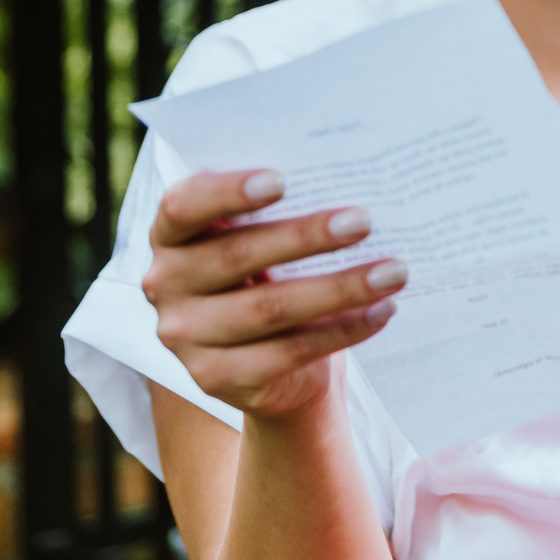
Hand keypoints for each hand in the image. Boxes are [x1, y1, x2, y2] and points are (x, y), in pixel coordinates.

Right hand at [143, 169, 406, 418]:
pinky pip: (288, 353)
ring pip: (269, 308)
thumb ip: (278, 209)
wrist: (270, 361)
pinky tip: (382, 311)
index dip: (228, 191)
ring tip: (394, 270)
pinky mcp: (216, 380)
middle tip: (364, 220)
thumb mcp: (261, 233)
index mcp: (170, 234)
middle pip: (237, 255)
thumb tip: (344, 180)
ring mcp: (185, 338)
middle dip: (307, 236)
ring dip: (340, 288)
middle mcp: (164, 284)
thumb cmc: (270, 270)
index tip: (282, 179)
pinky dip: (342, 330)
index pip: (184, 206)